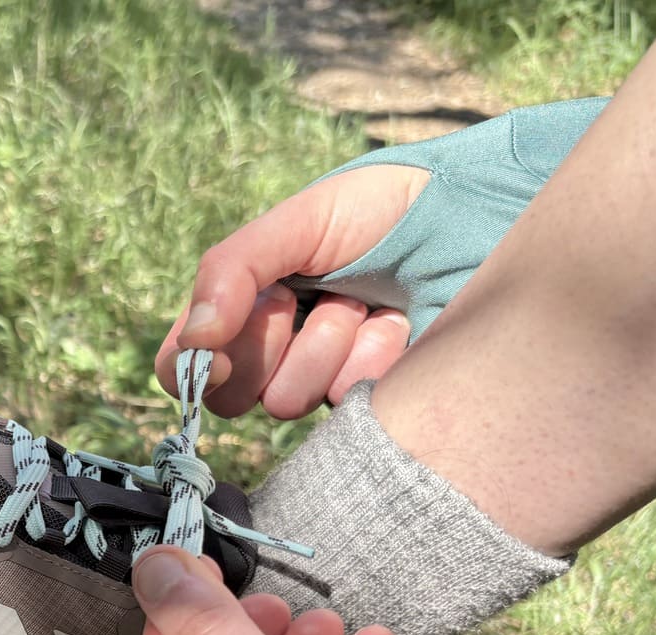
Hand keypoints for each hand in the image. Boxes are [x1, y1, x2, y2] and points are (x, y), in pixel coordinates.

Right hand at [157, 165, 428, 419]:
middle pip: (228, 395)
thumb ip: (231, 272)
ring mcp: (322, 378)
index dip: (192, 369)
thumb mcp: (297, 222)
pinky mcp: (369, 399)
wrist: (474, 218)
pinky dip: (370, 358)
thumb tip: (194, 342)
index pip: (181, 364)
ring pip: (285, 401)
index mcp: (240, 306)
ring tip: (359, 304)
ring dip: (324, 345)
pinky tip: (394, 324)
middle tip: (303, 300)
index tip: (218, 358)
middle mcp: (274, 349)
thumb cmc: (380, 210)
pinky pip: (344, 403)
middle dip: (266, 346)